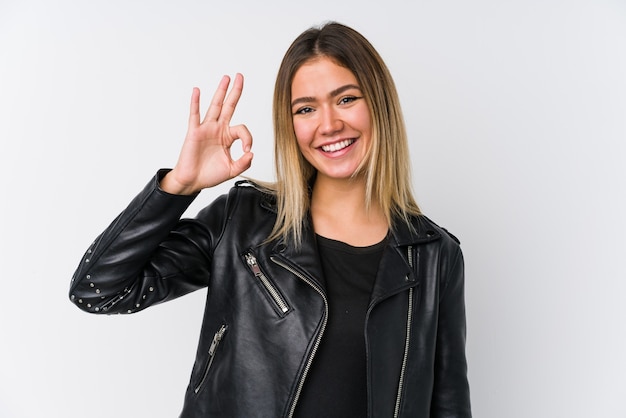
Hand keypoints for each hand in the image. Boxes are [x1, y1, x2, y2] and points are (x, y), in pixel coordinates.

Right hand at [161, 73, 252, 194]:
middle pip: (229, 106)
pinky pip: (195, 115)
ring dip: (220, 91)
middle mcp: (218, 129)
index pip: (242, 129)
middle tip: (240, 76)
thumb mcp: (232, 170)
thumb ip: (244, 163)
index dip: (248, 139)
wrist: (192, 181)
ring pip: (215, 106)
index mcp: (228, 137)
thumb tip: (251, 153)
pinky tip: (197, 90)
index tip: (246, 151)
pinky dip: (195, 102)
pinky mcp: (194, 132)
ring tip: (226, 78)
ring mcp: (206, 129)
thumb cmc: (210, 174)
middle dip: (235, 91)